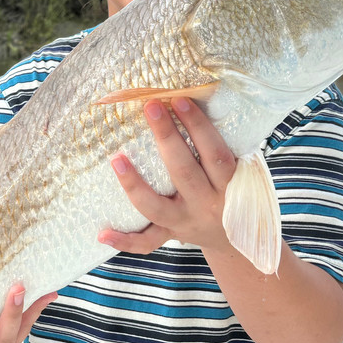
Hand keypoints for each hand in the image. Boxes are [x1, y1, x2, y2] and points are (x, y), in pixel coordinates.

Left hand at [98, 97, 237, 254]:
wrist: (238, 241)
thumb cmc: (234, 191)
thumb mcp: (240, 171)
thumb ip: (219, 147)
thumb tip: (191, 100)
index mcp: (229, 185)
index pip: (215, 153)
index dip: (198, 127)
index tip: (179, 100)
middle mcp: (207, 205)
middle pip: (184, 173)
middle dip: (166, 138)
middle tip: (150, 108)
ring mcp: (185, 223)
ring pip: (157, 207)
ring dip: (134, 184)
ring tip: (116, 159)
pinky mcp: (170, 235)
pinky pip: (146, 242)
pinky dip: (124, 240)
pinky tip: (101, 232)